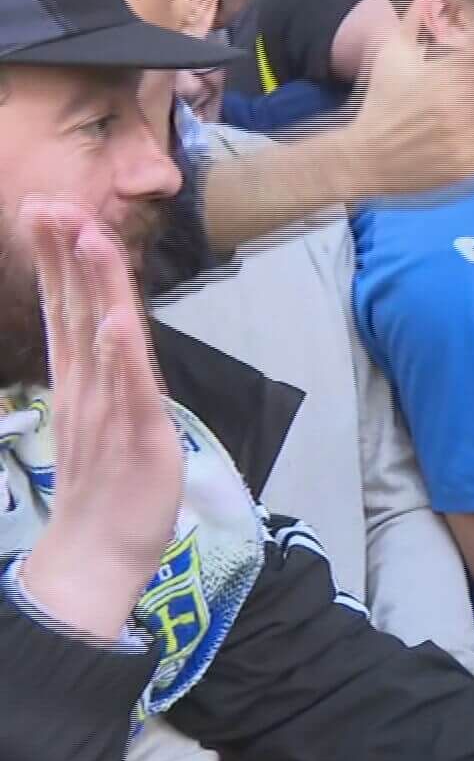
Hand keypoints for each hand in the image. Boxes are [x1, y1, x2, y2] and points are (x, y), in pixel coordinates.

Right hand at [17, 200, 183, 642]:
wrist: (95, 558)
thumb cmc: (104, 490)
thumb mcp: (100, 419)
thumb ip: (99, 376)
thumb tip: (100, 334)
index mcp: (80, 381)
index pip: (66, 310)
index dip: (59, 261)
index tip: (49, 212)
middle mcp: (88, 387)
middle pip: (74, 310)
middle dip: (65, 255)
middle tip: (51, 203)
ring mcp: (110, 408)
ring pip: (100, 336)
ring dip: (94, 286)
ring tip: (88, 238)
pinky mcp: (136, 434)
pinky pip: (128, 389)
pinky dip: (119, 355)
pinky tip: (114, 321)